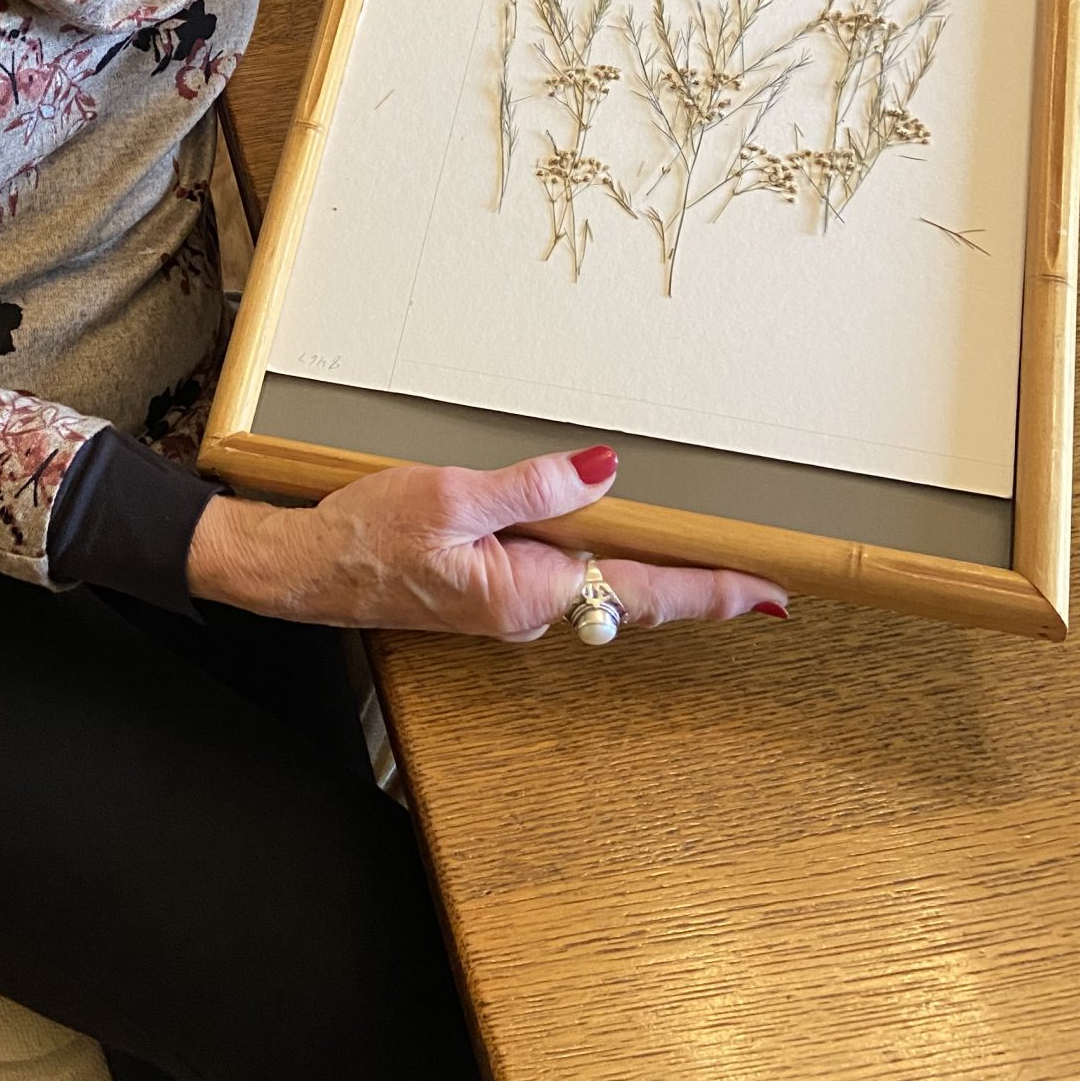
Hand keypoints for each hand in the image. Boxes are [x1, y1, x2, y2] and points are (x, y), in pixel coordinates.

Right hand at [185, 448, 787, 639]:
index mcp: (531, 591)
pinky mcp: (493, 592)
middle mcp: (531, 610)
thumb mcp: (452, 496)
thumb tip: (606, 470)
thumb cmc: (368, 537)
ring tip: (714, 564)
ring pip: (601, 589)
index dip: (713, 592)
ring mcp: (512, 605)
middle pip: (634, 597)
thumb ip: (534, 486)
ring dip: (657, 578)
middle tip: (764, 582)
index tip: (771, 594)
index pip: (643, 592)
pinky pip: (567, 580)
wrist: (308, 570)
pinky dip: (608, 564)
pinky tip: (619, 543)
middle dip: (700, 590)